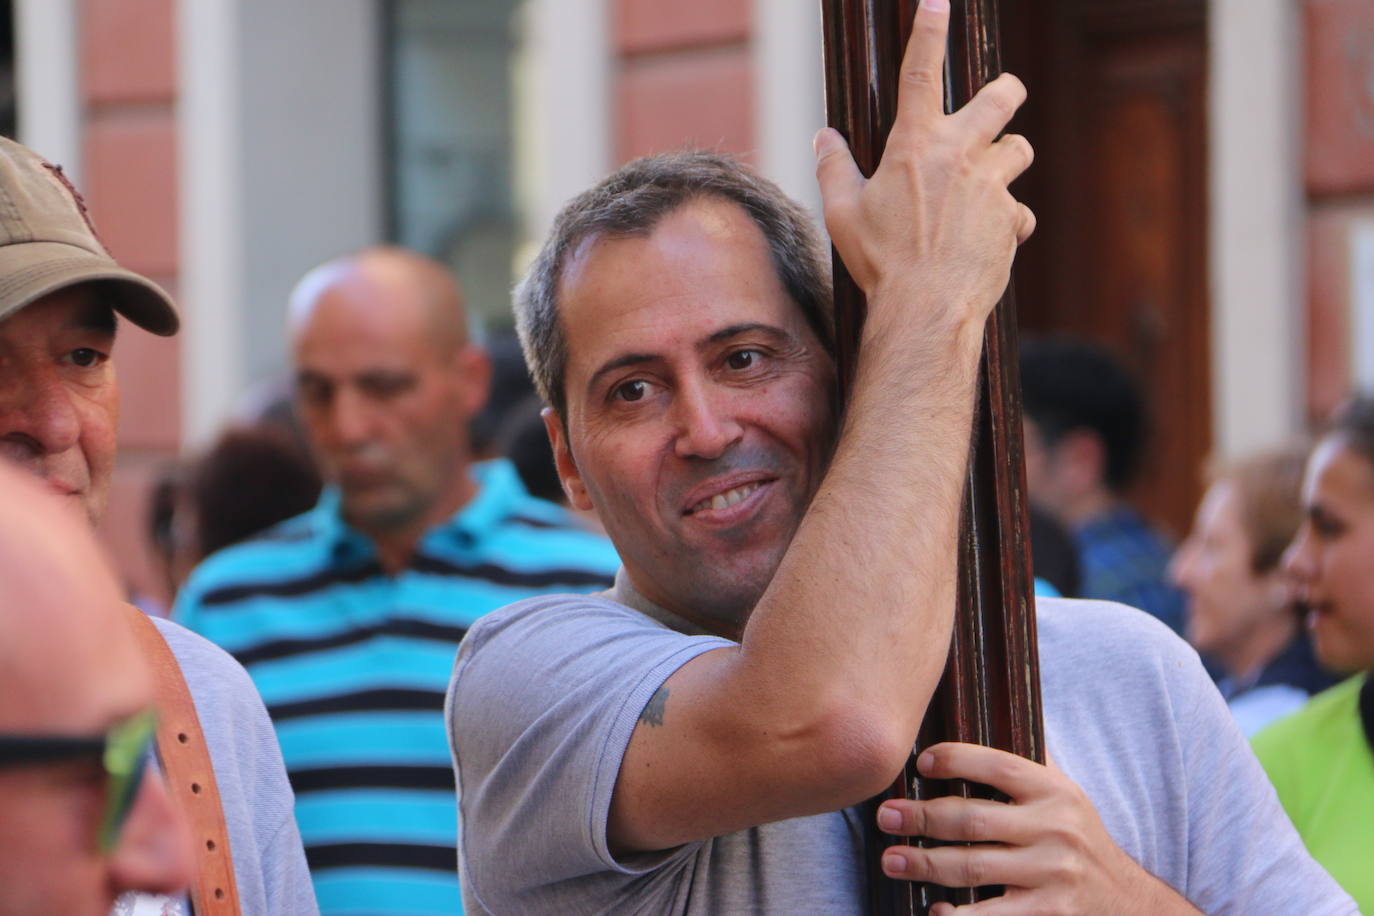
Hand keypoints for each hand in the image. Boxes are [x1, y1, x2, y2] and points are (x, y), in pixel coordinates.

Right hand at [814, 0, 1034, 342]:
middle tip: (1000, 99)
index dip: (926, 31)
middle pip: (1002, 96)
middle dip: (1005, 91)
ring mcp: (993, 186)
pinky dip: (1007, 221)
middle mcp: (961, 156)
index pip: (918, 74)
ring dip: (1007, 158)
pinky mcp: (1012, 220)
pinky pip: (1020, 210)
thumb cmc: (881, 262)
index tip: (935, 0)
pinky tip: (988, 239)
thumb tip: (824, 137)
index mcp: (915, 146)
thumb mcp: (843, 214)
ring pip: (1019, 149)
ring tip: (987, 183)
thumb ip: (833, 169)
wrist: (926, 308)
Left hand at [874, 743, 1200, 914]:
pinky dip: (958, 915)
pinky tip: (934, 910)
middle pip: (971, 819)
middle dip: (920, 817)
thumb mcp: (1064, 797)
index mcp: (1053, 791)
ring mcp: (1052, 874)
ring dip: (924, 863)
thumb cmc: (1078, 842)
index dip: (953, 759)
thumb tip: (977, 715)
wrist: (1128, 904)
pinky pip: (991, 915)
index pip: (995, 764)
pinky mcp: (1049, 915)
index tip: (919, 764)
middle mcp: (1054, 828)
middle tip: (885, 816)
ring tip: (891, 860)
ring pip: (972, 866)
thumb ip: (1024, 769)